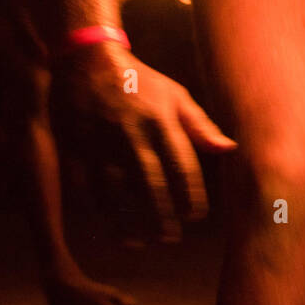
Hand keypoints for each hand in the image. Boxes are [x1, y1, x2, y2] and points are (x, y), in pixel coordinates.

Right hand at [51, 44, 235, 241]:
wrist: (87, 60)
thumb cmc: (139, 81)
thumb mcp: (175, 96)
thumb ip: (200, 126)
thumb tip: (229, 149)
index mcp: (161, 121)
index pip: (183, 167)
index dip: (191, 195)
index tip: (196, 216)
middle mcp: (132, 134)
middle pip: (151, 184)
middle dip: (162, 216)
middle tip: (171, 239)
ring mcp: (100, 142)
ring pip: (116, 191)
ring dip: (127, 221)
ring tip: (139, 244)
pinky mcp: (74, 147)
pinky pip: (85, 185)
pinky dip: (96, 208)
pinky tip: (107, 224)